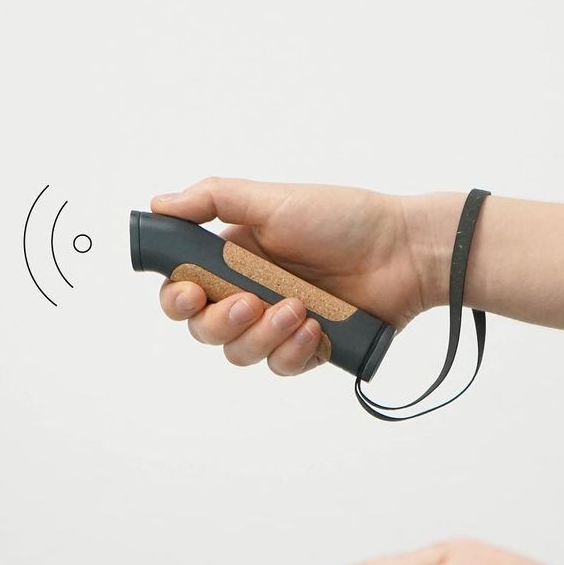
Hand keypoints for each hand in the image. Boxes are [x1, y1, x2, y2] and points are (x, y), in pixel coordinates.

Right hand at [151, 176, 452, 377]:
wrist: (405, 251)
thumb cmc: (343, 219)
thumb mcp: (273, 200)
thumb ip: (213, 199)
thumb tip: (158, 203)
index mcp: (235, 255)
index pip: (184, 286)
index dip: (176, 298)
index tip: (187, 294)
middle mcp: (251, 290)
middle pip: (204, 327)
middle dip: (218, 322)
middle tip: (248, 304)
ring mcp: (279, 322)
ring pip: (240, 352)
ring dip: (261, 335)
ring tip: (297, 310)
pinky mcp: (309, 347)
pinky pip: (281, 365)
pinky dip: (292, 351)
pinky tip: (313, 329)